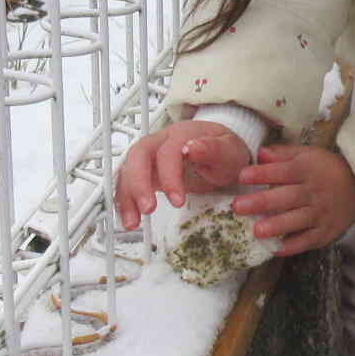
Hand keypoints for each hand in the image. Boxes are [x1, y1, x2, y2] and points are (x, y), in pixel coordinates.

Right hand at [114, 121, 252, 228]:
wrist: (221, 151)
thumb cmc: (224, 151)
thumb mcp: (229, 150)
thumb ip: (213, 149)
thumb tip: (193, 147)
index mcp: (181, 134)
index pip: (167, 151)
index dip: (169, 176)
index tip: (178, 201)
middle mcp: (160, 141)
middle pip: (138, 155)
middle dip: (139, 183)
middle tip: (148, 209)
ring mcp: (150, 156)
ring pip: (127, 169)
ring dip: (127, 196)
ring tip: (133, 221)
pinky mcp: (144, 171)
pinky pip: (128, 184)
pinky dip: (125, 202)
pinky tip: (130, 219)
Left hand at [232, 144, 354, 255]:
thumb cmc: (326, 170)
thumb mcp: (307, 155)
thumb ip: (283, 154)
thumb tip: (259, 154)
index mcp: (308, 170)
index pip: (283, 171)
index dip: (263, 174)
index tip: (242, 176)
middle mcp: (314, 192)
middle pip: (287, 197)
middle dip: (262, 202)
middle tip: (238, 207)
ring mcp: (321, 214)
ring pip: (298, 221)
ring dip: (277, 226)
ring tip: (256, 231)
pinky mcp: (325, 232)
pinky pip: (308, 240)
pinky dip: (293, 246)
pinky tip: (276, 249)